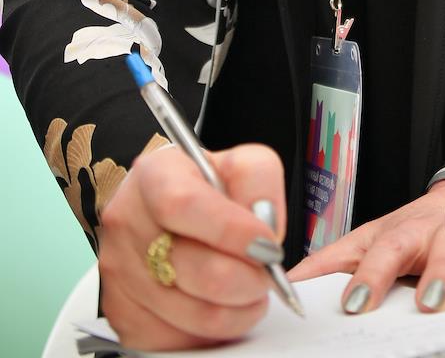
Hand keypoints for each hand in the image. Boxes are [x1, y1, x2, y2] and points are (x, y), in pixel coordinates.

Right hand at [98, 142, 285, 350]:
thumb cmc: (201, 186)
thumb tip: (267, 229)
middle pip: (197, 271)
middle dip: (249, 279)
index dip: (231, 230)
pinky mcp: (124, 316)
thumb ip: (258, 181)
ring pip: (196, 314)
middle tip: (268, 272)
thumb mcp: (237, 162)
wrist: (160, 207)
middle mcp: (128, 223)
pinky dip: (215, 329)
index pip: (184, 205)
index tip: (268, 245)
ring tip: (250, 287)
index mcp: (154, 175)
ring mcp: (120, 273)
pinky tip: (222, 303)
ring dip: (239, 308)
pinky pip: (182, 339)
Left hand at [288, 178, 444, 314]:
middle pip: (442, 249)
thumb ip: (337, 260)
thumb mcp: (376, 236)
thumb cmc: (419, 226)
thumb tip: (290, 280)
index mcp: (408, 230)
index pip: (386, 249)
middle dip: (439, 274)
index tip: (355, 304)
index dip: (371, 275)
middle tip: (431, 302)